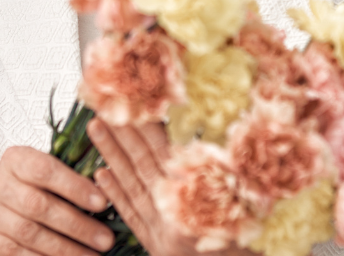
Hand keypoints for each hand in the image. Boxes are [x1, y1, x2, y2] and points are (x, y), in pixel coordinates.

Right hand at [0, 145, 113, 255]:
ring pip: (28, 233)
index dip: (74, 186)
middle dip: (76, 225)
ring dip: (64, 249)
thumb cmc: (27, 194)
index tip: (102, 203)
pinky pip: (13, 252)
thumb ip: (70, 181)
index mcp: (15, 159)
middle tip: (105, 240)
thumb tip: (110, 190)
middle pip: (38, 205)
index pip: (44, 169)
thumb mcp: (44, 180)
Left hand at [89, 121, 239, 255]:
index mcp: (195, 204)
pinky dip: (115, 194)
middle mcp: (173, 216)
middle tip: (103, 107)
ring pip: (132, 186)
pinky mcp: (154, 245)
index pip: (167, 156)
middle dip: (122, 135)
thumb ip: (228, 179)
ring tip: (95, 130)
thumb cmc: (245, 247)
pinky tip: (100, 176)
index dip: (149, 128)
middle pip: (143, 167)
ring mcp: (160, 232)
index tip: (135, 102)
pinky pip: (131, 215)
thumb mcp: (248, 211)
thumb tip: (216, 141)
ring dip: (111, 156)